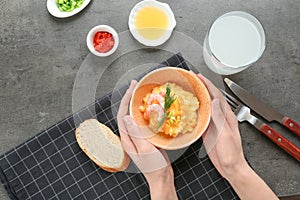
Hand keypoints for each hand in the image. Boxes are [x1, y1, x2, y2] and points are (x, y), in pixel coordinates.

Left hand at [117, 80, 177, 199]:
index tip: (132, 88)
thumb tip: (126, 117)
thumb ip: (136, 134)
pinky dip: (146, 111)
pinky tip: (151, 107)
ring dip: (137, 103)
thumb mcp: (145, 149)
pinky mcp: (145, 137)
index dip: (126, 99)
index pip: (122, 115)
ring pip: (135, 115)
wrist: (161, 177)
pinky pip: (143, 121)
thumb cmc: (154, 167)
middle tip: (136, 84)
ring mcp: (137, 136)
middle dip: (130, 97)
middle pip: (126, 112)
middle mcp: (130, 136)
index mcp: (127, 138)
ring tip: (141, 91)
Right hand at [196, 73, 246, 178]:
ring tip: (188, 88)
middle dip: (202, 86)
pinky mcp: (208, 131)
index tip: (199, 76)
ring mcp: (214, 124)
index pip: (217, 96)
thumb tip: (214, 101)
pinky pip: (201, 117)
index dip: (208, 85)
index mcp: (227, 116)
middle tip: (191, 78)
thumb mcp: (225, 134)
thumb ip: (219, 118)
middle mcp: (220, 117)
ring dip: (197, 96)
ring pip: (205, 106)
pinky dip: (194, 110)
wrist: (230, 167)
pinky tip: (188, 108)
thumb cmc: (231, 153)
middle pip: (210, 98)